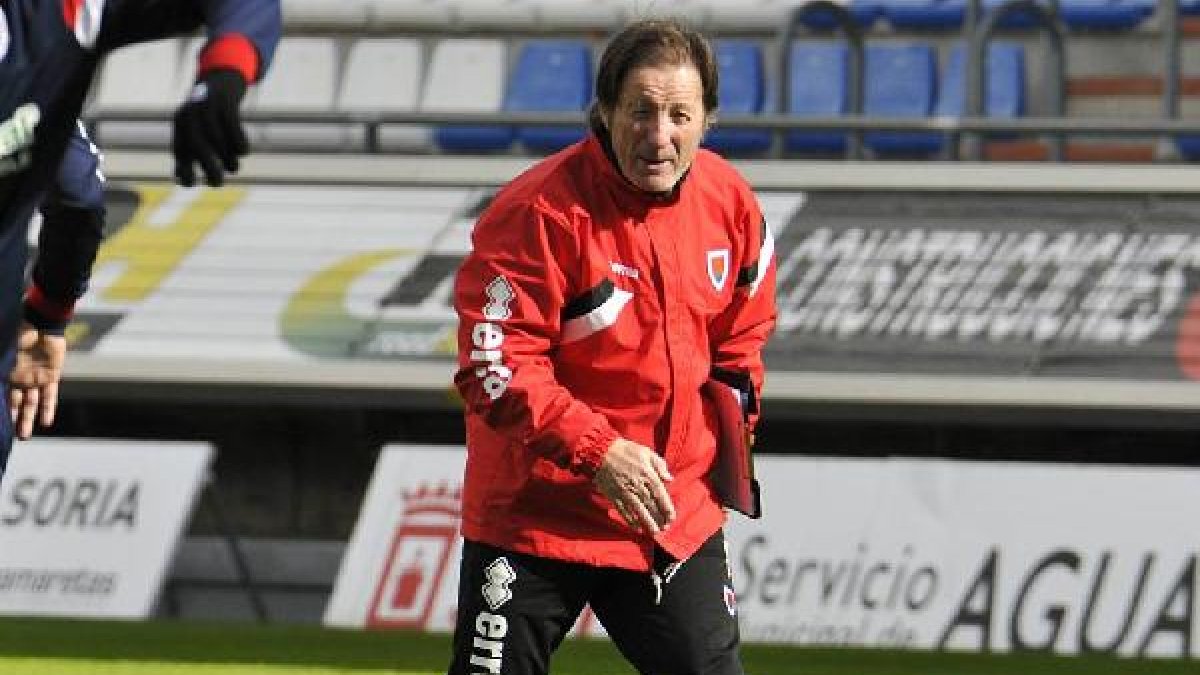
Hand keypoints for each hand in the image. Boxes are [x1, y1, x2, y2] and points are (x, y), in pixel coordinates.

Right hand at [8, 322, 65, 439]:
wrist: (40, 323)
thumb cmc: (16, 334)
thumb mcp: (3, 353)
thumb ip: (1, 367)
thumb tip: (1, 381)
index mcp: (6, 374)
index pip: (3, 397)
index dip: (2, 410)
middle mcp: (20, 379)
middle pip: (16, 405)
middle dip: (14, 421)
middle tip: (12, 438)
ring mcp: (36, 379)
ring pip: (32, 404)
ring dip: (28, 420)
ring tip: (24, 436)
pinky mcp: (51, 376)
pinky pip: (50, 396)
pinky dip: (48, 409)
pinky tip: (46, 423)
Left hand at [172, 69, 248, 186]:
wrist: (221, 78)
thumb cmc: (210, 114)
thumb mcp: (195, 128)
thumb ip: (191, 150)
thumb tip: (187, 180)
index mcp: (181, 123)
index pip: (178, 150)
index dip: (182, 169)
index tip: (191, 184)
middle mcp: (191, 114)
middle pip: (198, 145)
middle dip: (208, 168)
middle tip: (218, 184)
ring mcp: (209, 106)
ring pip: (218, 138)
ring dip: (227, 159)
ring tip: (234, 168)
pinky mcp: (227, 102)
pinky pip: (234, 128)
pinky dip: (240, 144)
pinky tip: (243, 152)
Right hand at [594, 438, 675, 533]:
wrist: (601, 451)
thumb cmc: (626, 450)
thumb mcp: (646, 452)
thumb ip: (660, 465)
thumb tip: (669, 479)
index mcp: (647, 474)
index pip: (660, 494)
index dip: (666, 507)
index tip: (671, 518)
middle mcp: (637, 485)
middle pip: (651, 505)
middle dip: (659, 518)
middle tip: (665, 528)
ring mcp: (625, 491)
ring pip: (639, 511)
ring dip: (647, 523)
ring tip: (654, 532)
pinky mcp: (614, 495)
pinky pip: (623, 511)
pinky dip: (630, 521)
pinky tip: (637, 528)